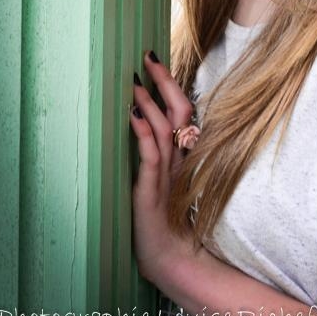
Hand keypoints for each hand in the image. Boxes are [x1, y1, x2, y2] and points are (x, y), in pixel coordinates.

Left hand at [130, 52, 193, 282]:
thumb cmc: (162, 219)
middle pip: (180, 112)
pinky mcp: (154, 191)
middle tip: (149, 56)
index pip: (182, 111)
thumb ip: (159, 153)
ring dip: (149, 104)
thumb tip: (142, 121)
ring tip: (135, 82)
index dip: (171, 85)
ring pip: (166, 130)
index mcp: (184, 155)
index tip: (156, 59)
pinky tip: (133, 116)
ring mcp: (170, 174)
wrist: (168, 259)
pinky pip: (152, 157)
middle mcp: (181, 159)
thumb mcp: (162, 181)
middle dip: (164, 82)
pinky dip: (143, 134)